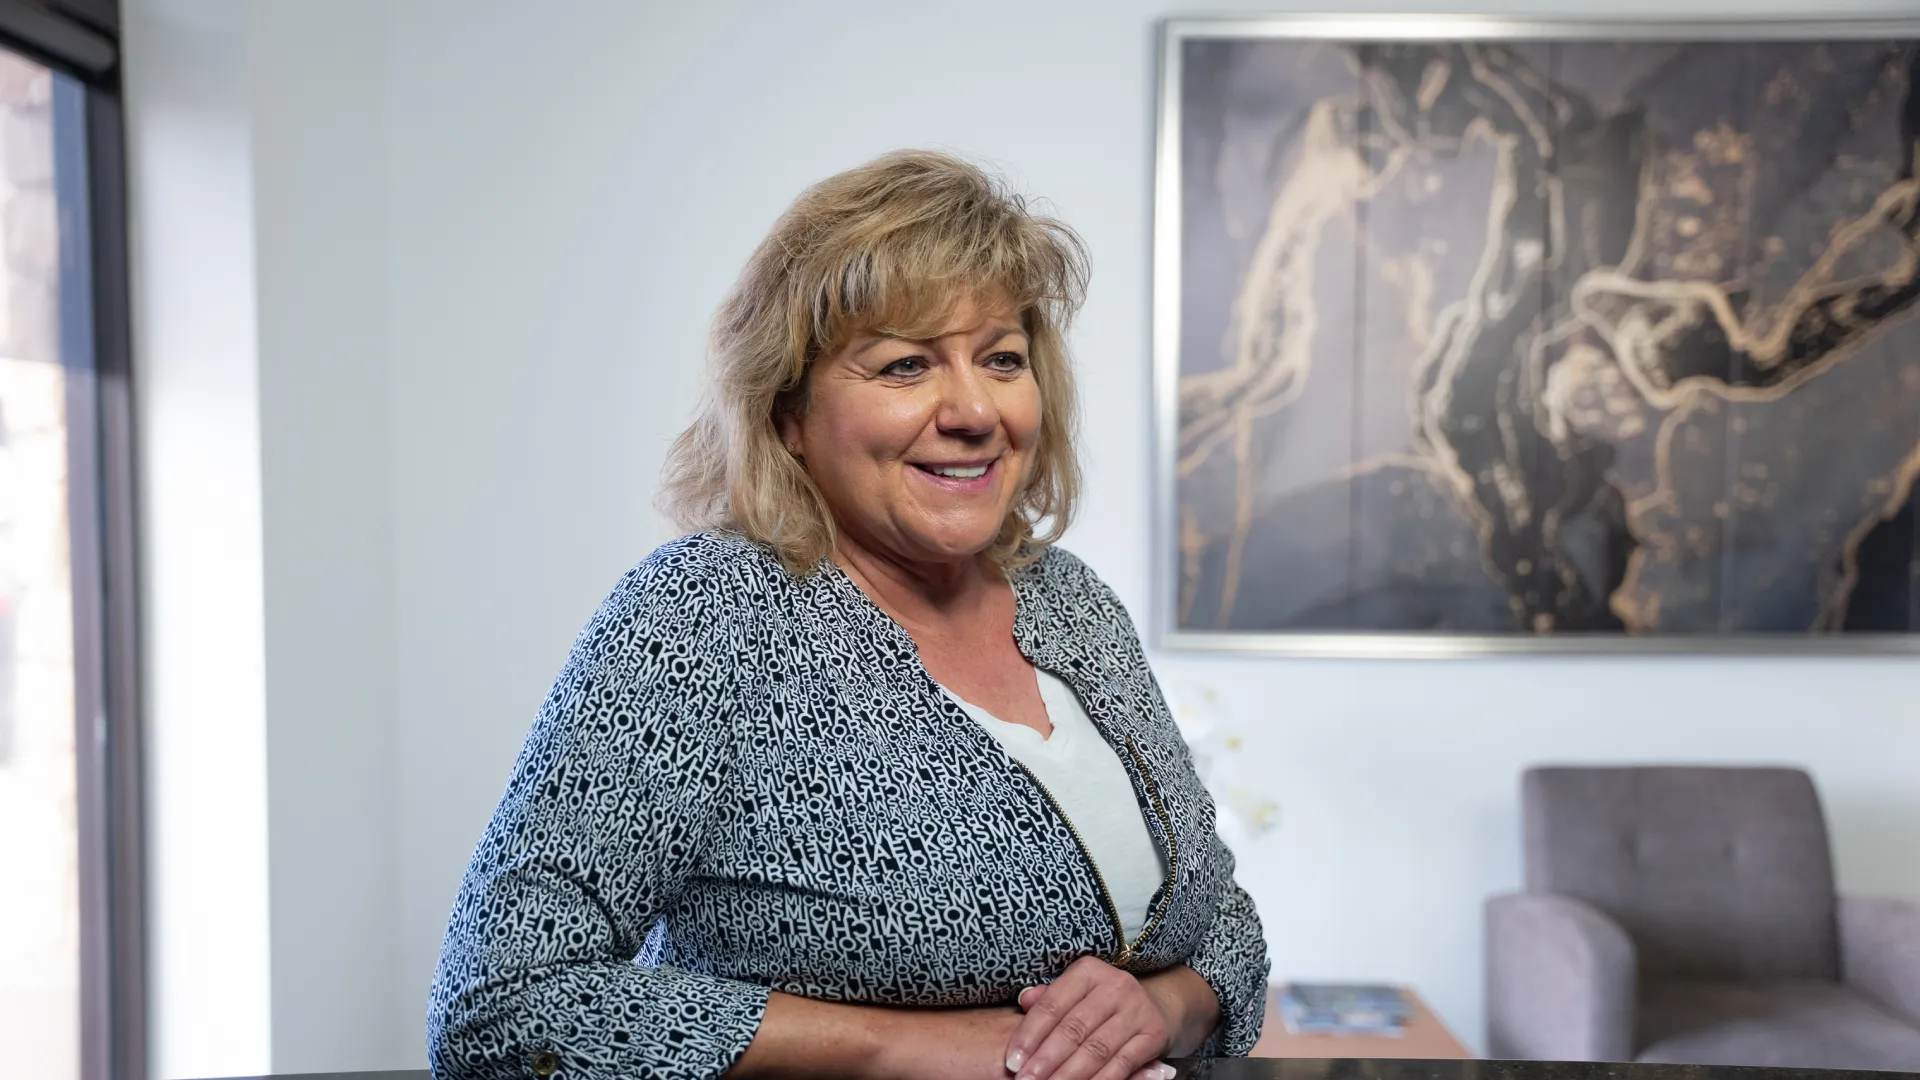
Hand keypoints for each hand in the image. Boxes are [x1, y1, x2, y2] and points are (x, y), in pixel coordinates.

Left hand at [1004, 957, 1177, 1079]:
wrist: (1156, 1006)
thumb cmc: (1102, 1003)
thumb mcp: (1076, 992)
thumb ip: (1049, 998)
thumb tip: (1024, 1000)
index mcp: (1088, 971)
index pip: (1052, 1005)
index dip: (1029, 1035)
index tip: (1012, 1061)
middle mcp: (1115, 986)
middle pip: (1072, 1029)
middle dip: (1045, 1060)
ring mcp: (1137, 1010)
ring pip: (1096, 1050)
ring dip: (1068, 1075)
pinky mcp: (1153, 1034)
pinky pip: (1122, 1064)